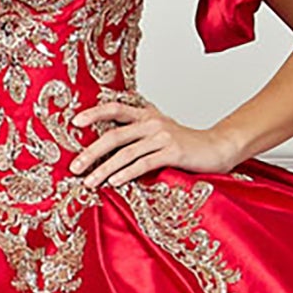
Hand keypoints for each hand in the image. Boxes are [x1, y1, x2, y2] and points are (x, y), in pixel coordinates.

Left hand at [69, 97, 237, 188]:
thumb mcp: (159, 133)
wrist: (218, 148)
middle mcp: (152, 122)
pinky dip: (126, 174)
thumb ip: (137, 136)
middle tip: (75, 166)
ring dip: (104, 169)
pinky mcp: (172, 152)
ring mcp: (162, 136)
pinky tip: (114, 183)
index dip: (94, 113)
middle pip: (114, 135)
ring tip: (90, 182)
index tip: (74, 122)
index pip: (115, 108)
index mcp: (146, 114)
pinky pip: (143, 163)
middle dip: (91, 152)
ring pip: (126, 153)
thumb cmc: (186, 145)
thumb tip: (106, 152)